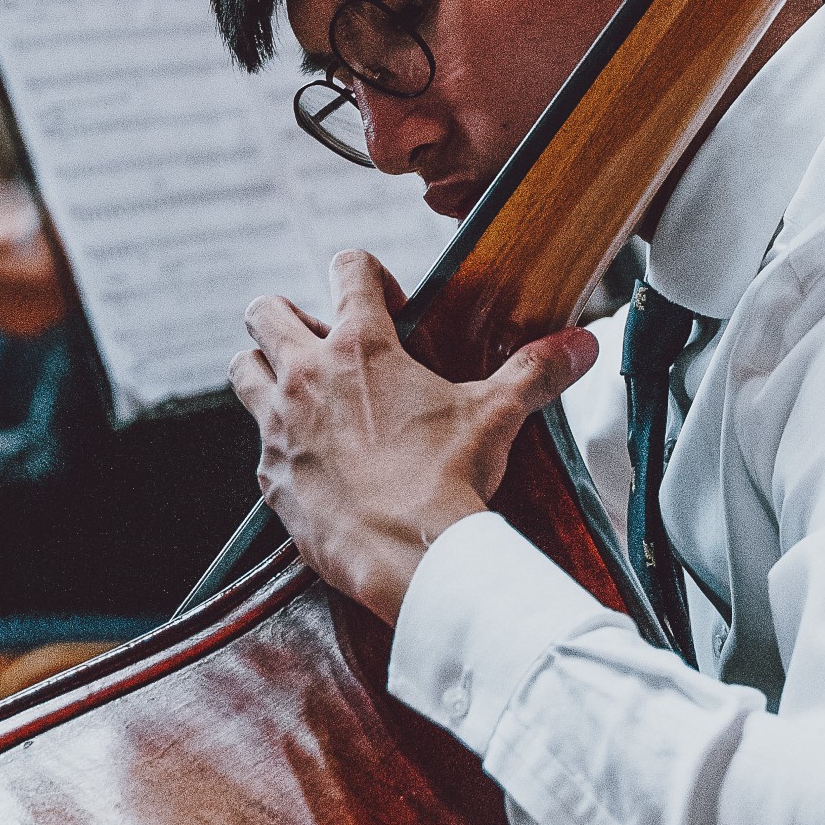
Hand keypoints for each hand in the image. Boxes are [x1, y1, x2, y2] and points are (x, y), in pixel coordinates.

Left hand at [231, 251, 596, 626]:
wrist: (409, 557)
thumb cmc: (448, 479)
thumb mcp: (495, 415)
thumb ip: (535, 371)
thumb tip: (581, 342)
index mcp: (361, 345)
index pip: (346, 268)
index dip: (366, 275)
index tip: (389, 305)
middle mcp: (307, 375)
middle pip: (265, 311)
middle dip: (288, 316)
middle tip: (326, 344)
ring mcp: (279, 425)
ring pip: (242, 369)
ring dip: (264, 370)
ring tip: (302, 391)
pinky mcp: (270, 476)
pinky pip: (259, 445)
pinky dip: (279, 445)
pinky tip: (314, 461)